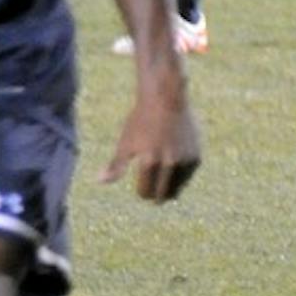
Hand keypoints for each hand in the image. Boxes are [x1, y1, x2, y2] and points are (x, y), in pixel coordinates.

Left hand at [102, 86, 201, 202]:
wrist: (167, 98)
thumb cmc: (141, 121)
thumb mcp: (126, 142)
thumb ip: (116, 165)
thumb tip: (99, 181)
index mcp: (148, 161)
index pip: (145, 192)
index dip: (142, 193)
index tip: (142, 190)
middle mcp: (168, 163)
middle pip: (162, 195)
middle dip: (156, 197)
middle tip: (153, 196)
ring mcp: (184, 161)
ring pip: (176, 189)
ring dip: (169, 189)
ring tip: (164, 185)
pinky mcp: (196, 157)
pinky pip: (186, 177)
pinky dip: (180, 177)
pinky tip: (174, 171)